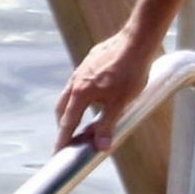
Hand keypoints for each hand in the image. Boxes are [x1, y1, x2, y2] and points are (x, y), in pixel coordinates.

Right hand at [54, 30, 155, 151]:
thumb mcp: (120, 104)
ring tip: (80, 117)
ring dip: (71, 107)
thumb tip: (100, 147)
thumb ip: (107, 126)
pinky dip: (81, 94)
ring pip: (70, 93)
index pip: (68, 123)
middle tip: (67, 137)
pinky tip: (94, 94)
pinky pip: (80, 82)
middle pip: (62, 108)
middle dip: (63, 124)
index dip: (63, 139)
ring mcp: (82, 69)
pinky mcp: (91, 61)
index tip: (57, 152)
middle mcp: (76, 81)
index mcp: (79, 93)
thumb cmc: (130, 72)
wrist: (136, 41)